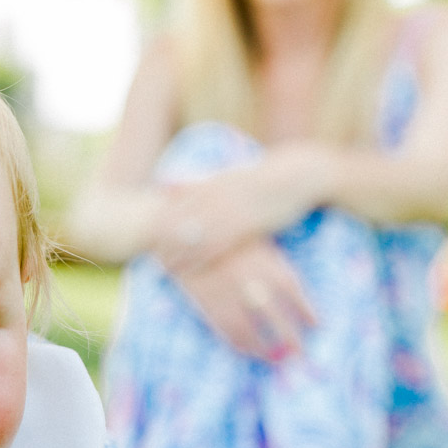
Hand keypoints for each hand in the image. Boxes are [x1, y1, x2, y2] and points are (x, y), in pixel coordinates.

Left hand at [151, 146, 326, 272]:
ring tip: (164, 270)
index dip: (162, 223)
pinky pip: (217, 245)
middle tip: (151, 259)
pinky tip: (190, 271)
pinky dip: (200, 259)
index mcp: (212, 183)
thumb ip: (199, 183)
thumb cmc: (264, 178)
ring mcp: (230, 210)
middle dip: (165, 241)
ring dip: (178, 253)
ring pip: (195, 236)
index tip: (148, 237)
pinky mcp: (245, 225)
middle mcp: (216, 196)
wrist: (298, 176)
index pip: (178, 205)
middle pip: (182, 221)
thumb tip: (169, 183)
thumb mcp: (227, 175)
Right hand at [174, 238, 317, 361]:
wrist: (178, 231)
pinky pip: (229, 334)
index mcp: (267, 263)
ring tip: (277, 360)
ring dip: (267, 350)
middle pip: (279, 320)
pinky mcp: (210, 307)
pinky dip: (242, 346)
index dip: (307, 311)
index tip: (318, 325)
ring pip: (253, 333)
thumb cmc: (219, 229)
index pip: (295, 292)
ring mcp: (230, 299)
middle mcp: (252, 284)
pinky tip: (250, 353)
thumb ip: (269, 259)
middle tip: (301, 354)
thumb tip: (287, 283)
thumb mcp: (251, 236)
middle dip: (292, 340)